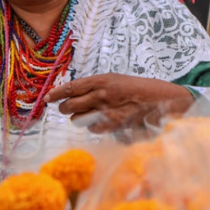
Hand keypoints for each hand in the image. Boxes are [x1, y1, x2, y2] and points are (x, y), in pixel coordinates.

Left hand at [46, 74, 194, 133]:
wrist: (162, 100)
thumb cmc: (139, 90)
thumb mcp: (116, 82)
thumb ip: (97, 87)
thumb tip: (76, 95)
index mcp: (102, 80)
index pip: (71, 87)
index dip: (56, 93)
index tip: (47, 98)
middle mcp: (102, 94)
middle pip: (70, 105)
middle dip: (66, 108)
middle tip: (69, 109)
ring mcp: (107, 110)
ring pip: (78, 119)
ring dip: (78, 119)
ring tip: (87, 115)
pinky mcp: (113, 125)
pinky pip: (92, 129)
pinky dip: (93, 127)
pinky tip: (102, 123)